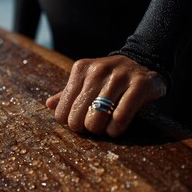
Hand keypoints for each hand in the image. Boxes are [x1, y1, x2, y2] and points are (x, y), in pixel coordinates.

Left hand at [46, 55, 167, 136]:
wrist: (143, 62)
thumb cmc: (108, 78)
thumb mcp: (86, 81)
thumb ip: (68, 93)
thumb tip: (49, 105)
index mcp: (81, 69)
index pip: (62, 109)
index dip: (69, 121)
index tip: (79, 121)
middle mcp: (98, 70)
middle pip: (77, 116)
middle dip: (84, 127)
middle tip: (92, 126)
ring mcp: (119, 76)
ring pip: (97, 118)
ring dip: (100, 129)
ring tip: (104, 127)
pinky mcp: (139, 84)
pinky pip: (120, 116)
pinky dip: (115, 129)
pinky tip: (115, 129)